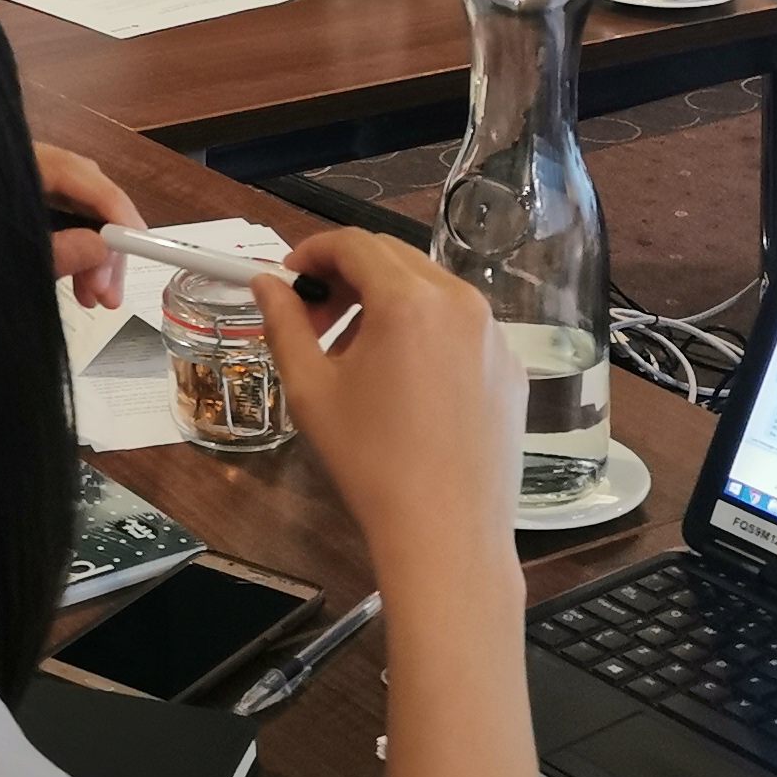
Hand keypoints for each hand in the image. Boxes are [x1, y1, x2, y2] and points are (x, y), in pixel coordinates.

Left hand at [33, 141, 138, 310]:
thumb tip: (102, 248)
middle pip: (87, 198)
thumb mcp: (5, 254)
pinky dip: (74, 251)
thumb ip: (57, 252)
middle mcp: (29, 166)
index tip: (140, 245)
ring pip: (77, 214)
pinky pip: (60, 223)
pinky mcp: (22, 206)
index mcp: (24, 163)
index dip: (118, 211)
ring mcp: (25, 185)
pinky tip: (81, 285)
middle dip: (106, 247)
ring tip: (97, 299)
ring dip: (93, 256)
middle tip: (111, 293)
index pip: (86, 177)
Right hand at [254, 231, 519, 590]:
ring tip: (356, 358)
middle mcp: (460, 301)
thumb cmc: (371, 461)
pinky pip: (461, 328)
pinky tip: (405, 386)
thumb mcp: (312, 390)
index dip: (313, 252)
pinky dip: (426, 334)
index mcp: (409, 299)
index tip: (288, 280)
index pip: (353, 244)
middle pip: (394, 259)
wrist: (447, 533)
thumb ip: (284, 323)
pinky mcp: (511, 367)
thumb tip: (265, 284)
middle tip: (313, 321)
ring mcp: (494, 334)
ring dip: (386, 304)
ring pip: (430, 290)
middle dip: (346, 278)